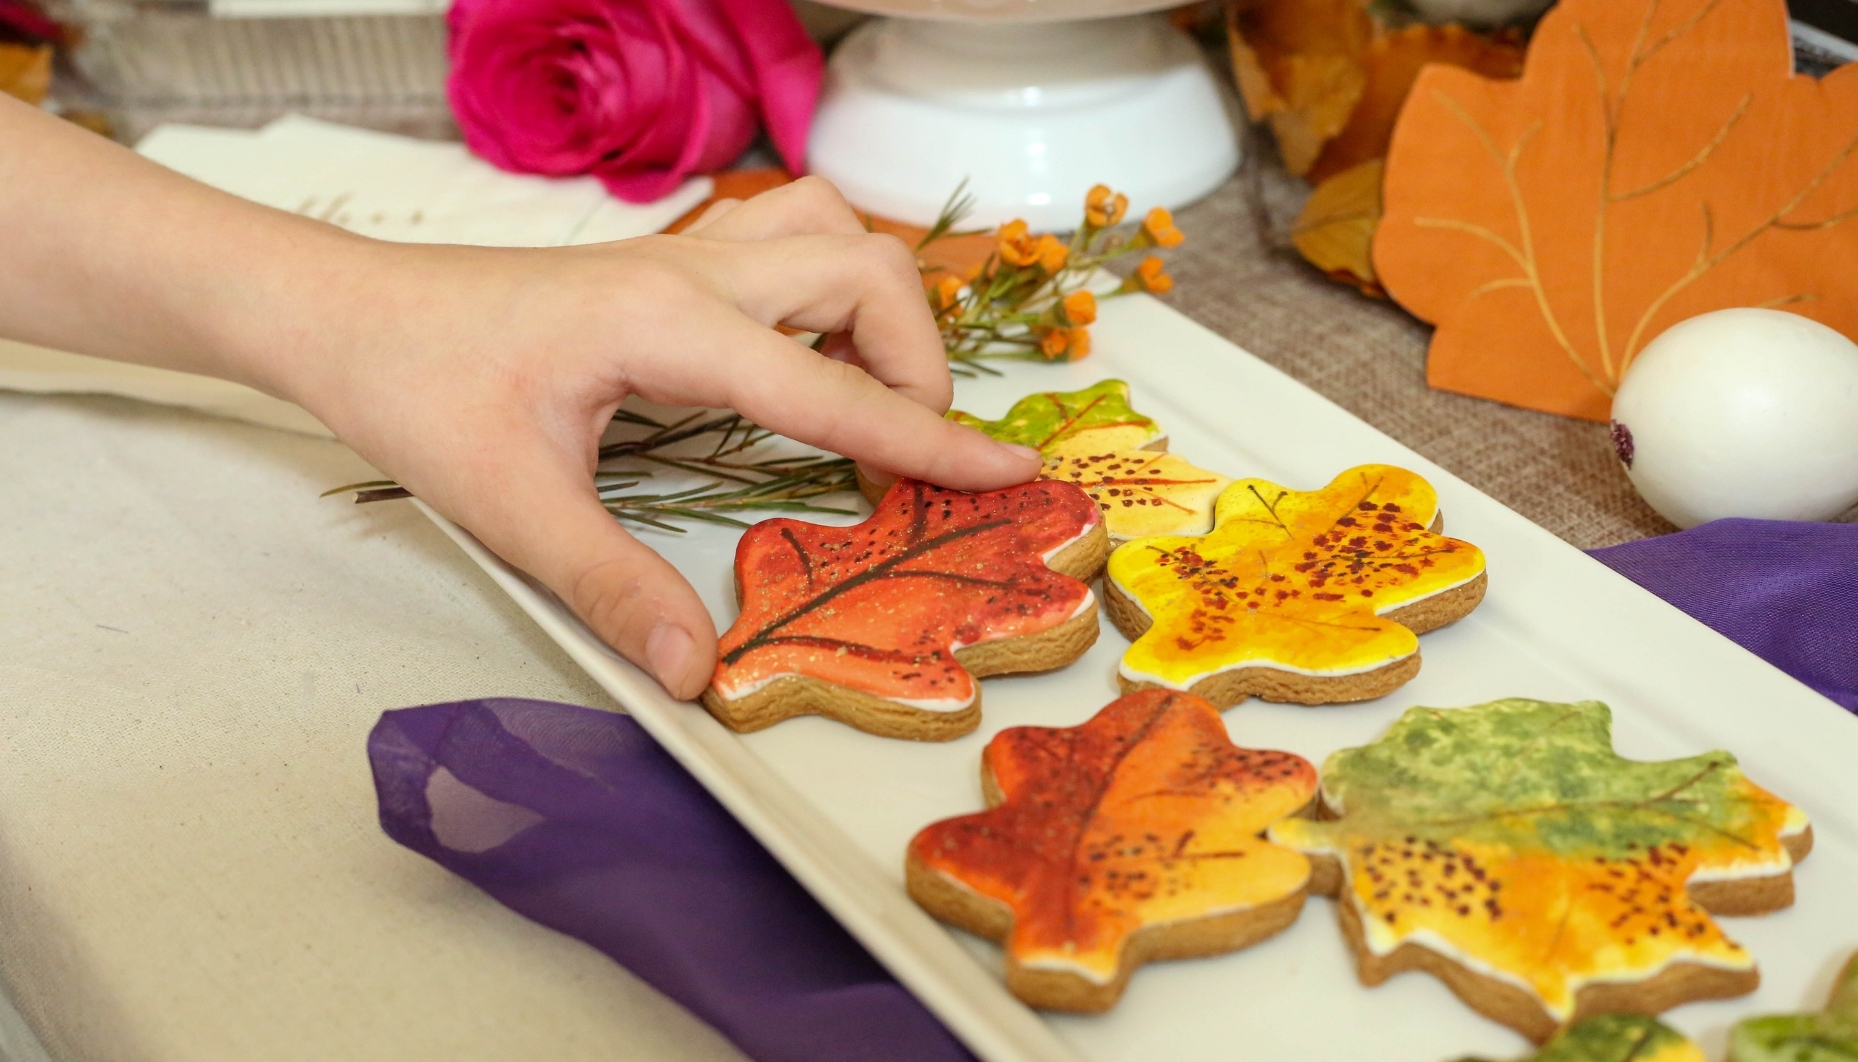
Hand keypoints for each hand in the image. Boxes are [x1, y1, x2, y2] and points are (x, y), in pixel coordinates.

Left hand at [281, 178, 1042, 698]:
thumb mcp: (512, 507)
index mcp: (669, 324)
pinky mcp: (672, 265)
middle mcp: (694, 271)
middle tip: (904, 454)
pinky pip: (789, 242)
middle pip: (866, 270)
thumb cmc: (420, 389)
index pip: (834, 388)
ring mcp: (686, 257)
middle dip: (916, 361)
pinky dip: (831, 290)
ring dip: (880, 308)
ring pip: (834, 235)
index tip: (1008, 473)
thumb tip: (694, 670)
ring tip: (868, 397)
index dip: (930, 439)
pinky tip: (805, 359)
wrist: (351, 315)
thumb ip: (614, 588)